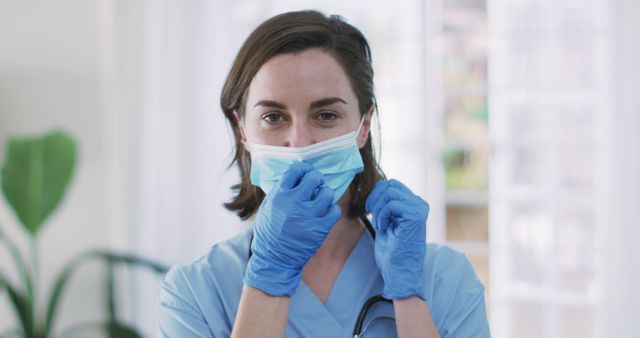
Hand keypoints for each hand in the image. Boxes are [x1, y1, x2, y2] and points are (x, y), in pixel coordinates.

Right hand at [244, 161, 340, 296]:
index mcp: (279, 195)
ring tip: (321, 200)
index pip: (296, 171)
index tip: (306, 172)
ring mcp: (308, 216)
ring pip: (327, 193)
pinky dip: (331, 211)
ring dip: (325, 194)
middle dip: (316, 179)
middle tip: (316, 183)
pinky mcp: (319, 228)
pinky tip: (325, 214)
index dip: (303, 169)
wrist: (274, 259)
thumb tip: (295, 174)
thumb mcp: (268, 207)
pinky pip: (334, 211)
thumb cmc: (269, 233)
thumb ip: (281, 191)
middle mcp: (294, 203)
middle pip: (314, 178)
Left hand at [366, 179, 428, 299]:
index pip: (392, 184)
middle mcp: (420, 204)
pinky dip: (382, 215)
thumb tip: (379, 184)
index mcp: (414, 204)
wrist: (400, 272)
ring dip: (378, 209)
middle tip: (373, 217)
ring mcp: (419, 209)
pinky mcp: (416, 216)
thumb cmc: (392, 251)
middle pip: (390, 184)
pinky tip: (384, 228)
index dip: (376, 194)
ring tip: (380, 225)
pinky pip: (392, 204)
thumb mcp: (387, 221)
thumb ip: (386, 203)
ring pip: (390, 192)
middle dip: (375, 199)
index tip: (370, 210)